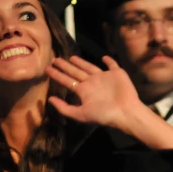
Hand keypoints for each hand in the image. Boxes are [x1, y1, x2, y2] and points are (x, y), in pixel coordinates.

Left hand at [46, 56, 172, 149]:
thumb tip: (49, 99)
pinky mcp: (116, 73)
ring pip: (89, 67)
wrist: (125, 112)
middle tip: (55, 58)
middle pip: (75, 72)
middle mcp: (92, 83)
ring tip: (71, 57)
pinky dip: (108, 61)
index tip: (47, 68)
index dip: (56, 74)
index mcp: (84, 91)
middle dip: (65, 66)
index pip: (66, 80)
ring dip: (81, 62)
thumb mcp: (81, 114)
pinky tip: (104, 57)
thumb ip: (65, 108)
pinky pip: (112, 65)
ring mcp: (104, 78)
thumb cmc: (104, 114)